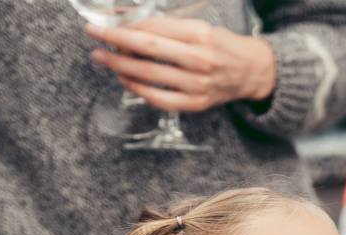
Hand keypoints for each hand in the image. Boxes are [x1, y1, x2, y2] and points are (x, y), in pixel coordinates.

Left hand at [86, 17, 275, 112]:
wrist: (252, 72)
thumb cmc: (221, 46)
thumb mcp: (199, 27)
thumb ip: (167, 26)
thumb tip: (128, 21)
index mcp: (200, 34)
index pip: (154, 26)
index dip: (125, 23)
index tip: (105, 21)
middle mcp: (199, 59)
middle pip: (148, 47)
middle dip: (115, 40)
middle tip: (93, 35)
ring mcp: (198, 84)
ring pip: (149, 74)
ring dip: (120, 65)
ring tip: (102, 57)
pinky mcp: (196, 103)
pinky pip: (159, 99)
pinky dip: (138, 89)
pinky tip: (125, 79)